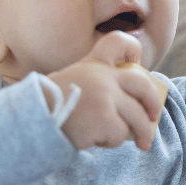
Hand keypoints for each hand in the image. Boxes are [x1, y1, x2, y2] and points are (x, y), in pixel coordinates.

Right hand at [48, 31, 163, 151]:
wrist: (32, 122)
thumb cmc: (52, 106)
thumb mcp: (74, 81)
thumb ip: (99, 83)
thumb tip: (132, 105)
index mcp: (93, 63)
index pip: (118, 41)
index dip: (133, 48)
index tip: (137, 63)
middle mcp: (102, 76)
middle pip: (143, 84)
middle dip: (154, 102)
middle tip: (154, 116)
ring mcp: (105, 96)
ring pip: (137, 116)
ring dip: (141, 133)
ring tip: (141, 143)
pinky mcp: (104, 119)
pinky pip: (120, 134)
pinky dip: (112, 142)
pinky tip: (98, 140)